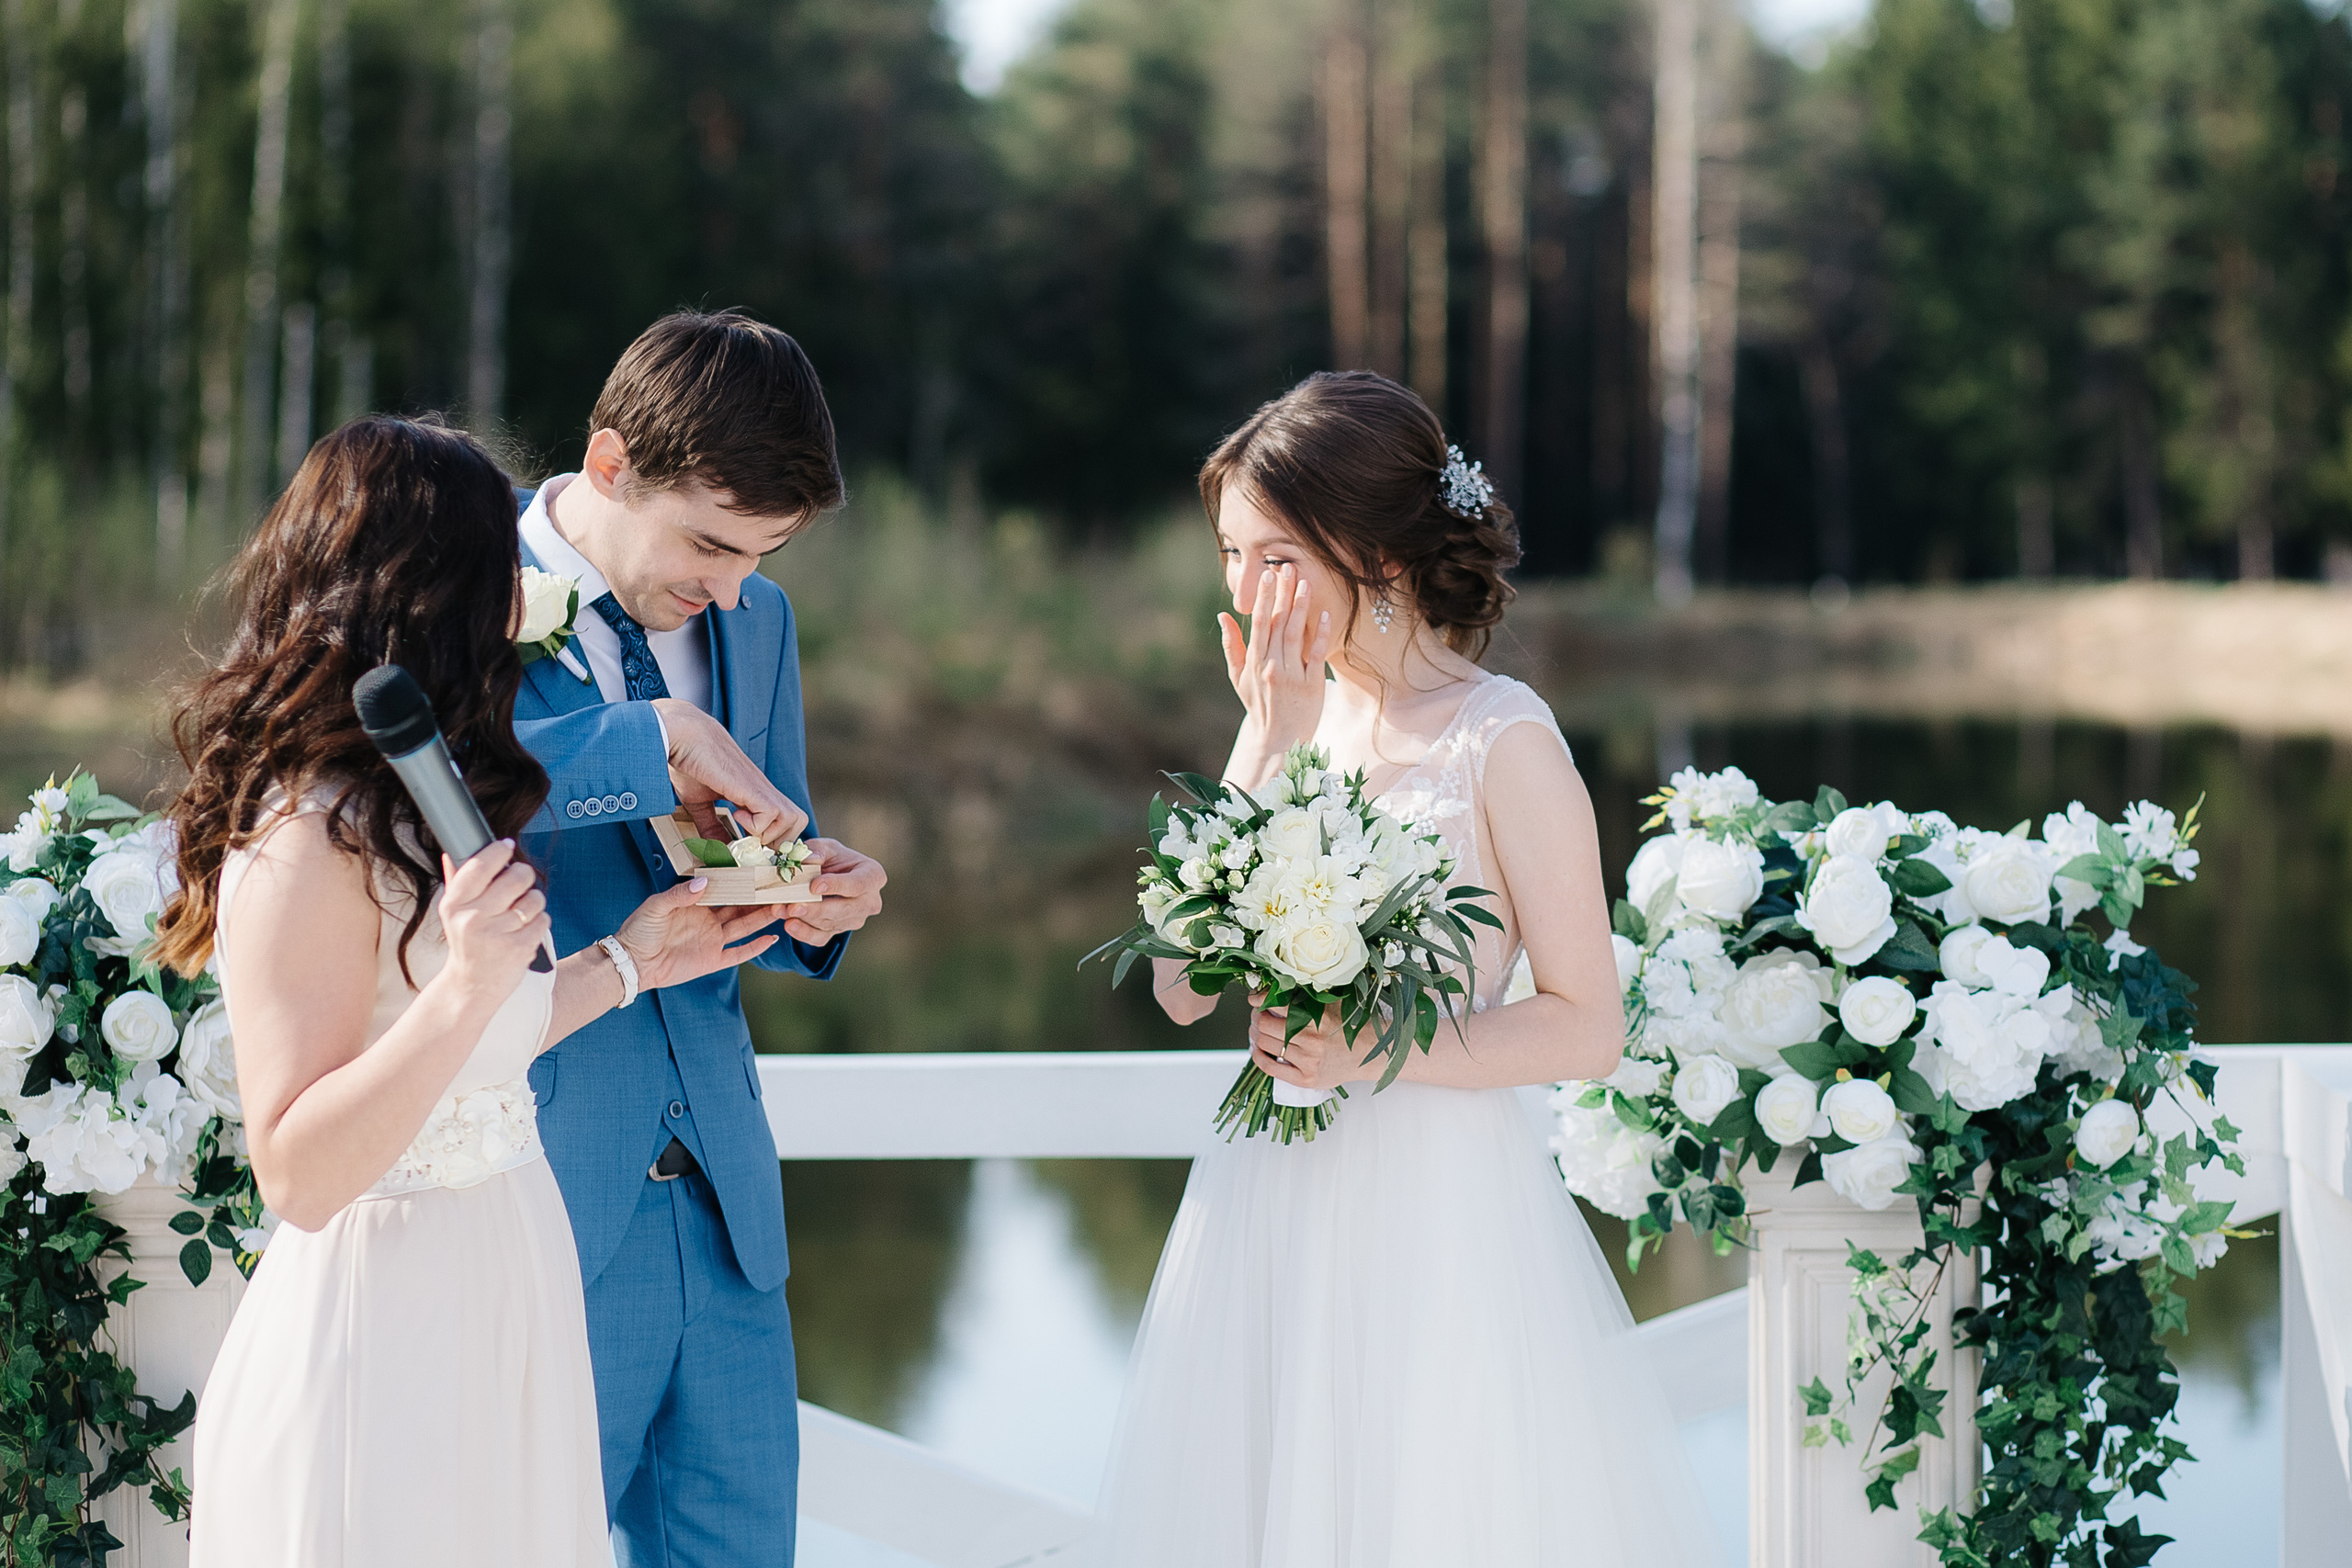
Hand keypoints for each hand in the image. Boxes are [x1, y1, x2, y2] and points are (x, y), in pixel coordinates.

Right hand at [437, 841, 549, 1006]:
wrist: (471, 986)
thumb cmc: (466, 944)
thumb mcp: (452, 914)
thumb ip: (456, 883)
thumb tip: (452, 854)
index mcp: (454, 905)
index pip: (479, 865)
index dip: (498, 851)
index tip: (506, 846)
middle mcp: (472, 918)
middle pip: (515, 877)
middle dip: (523, 875)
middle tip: (520, 881)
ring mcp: (497, 934)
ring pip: (534, 898)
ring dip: (533, 901)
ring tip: (520, 912)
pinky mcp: (519, 948)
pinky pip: (543, 919)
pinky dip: (539, 922)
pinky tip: (524, 930)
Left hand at [614, 876, 782, 989]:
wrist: (632, 963)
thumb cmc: (639, 930)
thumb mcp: (656, 906)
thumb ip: (680, 894)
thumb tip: (704, 882)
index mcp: (697, 904)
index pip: (725, 889)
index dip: (741, 881)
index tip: (758, 871)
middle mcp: (709, 921)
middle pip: (740, 907)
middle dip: (759, 898)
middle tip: (778, 887)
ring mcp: (712, 940)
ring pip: (744, 926)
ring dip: (762, 918)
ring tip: (781, 907)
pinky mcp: (712, 960)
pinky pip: (739, 953)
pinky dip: (755, 947)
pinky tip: (771, 938)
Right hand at [653, 699, 810, 845]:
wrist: (682, 735)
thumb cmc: (688, 763)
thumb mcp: (700, 803)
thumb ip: (711, 826)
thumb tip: (720, 849)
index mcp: (754, 794)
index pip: (784, 820)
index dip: (772, 839)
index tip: (749, 847)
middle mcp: (763, 791)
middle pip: (798, 820)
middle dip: (777, 841)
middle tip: (749, 841)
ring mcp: (760, 787)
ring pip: (793, 819)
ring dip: (769, 834)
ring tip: (742, 827)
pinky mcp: (751, 786)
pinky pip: (772, 814)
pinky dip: (756, 825)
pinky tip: (735, 813)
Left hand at [780, 838, 884, 947]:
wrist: (830, 874)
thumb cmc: (832, 858)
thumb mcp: (826, 847)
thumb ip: (817, 850)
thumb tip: (809, 860)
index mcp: (873, 876)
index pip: (858, 884)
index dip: (836, 886)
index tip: (814, 886)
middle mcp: (869, 902)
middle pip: (844, 909)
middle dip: (816, 909)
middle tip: (794, 906)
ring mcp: (855, 919)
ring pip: (830, 924)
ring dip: (803, 919)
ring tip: (781, 910)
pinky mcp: (838, 931)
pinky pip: (821, 938)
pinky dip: (803, 933)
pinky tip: (789, 925)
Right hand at [1218, 565, 1330, 781]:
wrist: (1278, 741)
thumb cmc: (1259, 705)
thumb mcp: (1239, 678)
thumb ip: (1232, 646)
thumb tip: (1223, 616)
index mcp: (1254, 663)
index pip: (1260, 624)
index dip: (1265, 599)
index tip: (1269, 575)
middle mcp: (1271, 667)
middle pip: (1278, 624)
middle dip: (1283, 594)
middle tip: (1288, 568)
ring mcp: (1292, 676)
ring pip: (1296, 635)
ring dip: (1301, 607)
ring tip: (1306, 583)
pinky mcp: (1311, 686)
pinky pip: (1316, 656)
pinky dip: (1320, 634)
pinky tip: (1324, 614)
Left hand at [1249, 999, 1359, 1091]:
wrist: (1368, 1053)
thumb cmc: (1348, 1026)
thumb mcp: (1330, 1004)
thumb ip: (1305, 996)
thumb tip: (1274, 987)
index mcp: (1317, 1016)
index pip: (1276, 1003)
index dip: (1260, 999)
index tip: (1255, 999)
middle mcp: (1311, 1039)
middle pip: (1265, 1024)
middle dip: (1256, 1018)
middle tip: (1257, 1016)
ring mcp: (1308, 1061)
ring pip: (1265, 1044)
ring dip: (1255, 1036)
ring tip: (1257, 1032)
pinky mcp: (1306, 1078)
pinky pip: (1271, 1068)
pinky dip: (1258, 1057)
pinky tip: (1258, 1050)